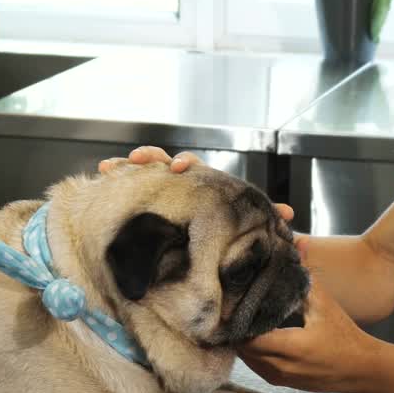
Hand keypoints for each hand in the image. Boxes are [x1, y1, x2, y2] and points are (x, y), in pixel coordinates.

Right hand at [98, 146, 295, 223]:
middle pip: (166, 160)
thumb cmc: (239, 225)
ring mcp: (166, 188)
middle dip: (153, 157)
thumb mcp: (254, 221)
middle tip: (139, 160)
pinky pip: (133, 185)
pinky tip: (103, 174)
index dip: (188, 164)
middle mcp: (185, 180)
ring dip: (130, 165)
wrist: (229, 235)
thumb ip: (269, 215)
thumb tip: (290, 213)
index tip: (179, 167)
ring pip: (146, 171)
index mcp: (206, 182)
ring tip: (110, 167)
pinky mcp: (151, 199)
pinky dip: (119, 176)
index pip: (197, 167)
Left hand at [239, 278, 380, 392]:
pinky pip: (256, 366)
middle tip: (238, 307)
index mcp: (291, 347)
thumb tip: (298, 243)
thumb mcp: (324, 304)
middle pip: (242, 348)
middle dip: (238, 329)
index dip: (239, 319)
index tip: (237, 302)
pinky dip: (253, 352)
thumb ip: (306, 274)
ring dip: (244, 341)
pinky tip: (258, 335)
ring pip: (246, 359)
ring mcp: (279, 378)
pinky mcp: (281, 382)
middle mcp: (281, 367)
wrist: (362, 369)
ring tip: (246, 318)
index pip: (247, 337)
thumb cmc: (345, 336)